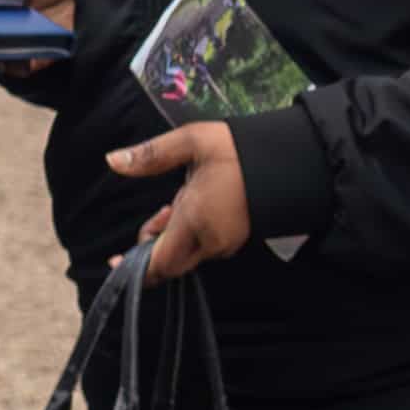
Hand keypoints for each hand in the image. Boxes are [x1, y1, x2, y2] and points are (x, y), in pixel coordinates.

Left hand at [106, 123, 250, 278]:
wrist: (296, 159)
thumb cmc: (241, 150)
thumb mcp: (192, 142)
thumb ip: (151, 155)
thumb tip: (113, 160)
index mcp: (196, 221)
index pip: (160, 262)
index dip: (135, 267)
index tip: (115, 262)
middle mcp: (211, 240)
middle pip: (170, 261)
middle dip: (153, 244)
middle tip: (159, 212)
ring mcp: (227, 242)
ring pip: (186, 252)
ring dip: (171, 234)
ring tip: (179, 199)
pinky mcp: (237, 238)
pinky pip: (203, 244)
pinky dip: (189, 231)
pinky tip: (195, 205)